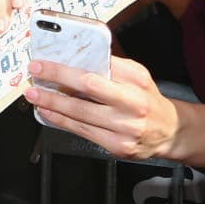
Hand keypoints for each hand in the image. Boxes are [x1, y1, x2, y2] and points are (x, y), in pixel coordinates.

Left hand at [25, 56, 177, 160]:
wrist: (170, 131)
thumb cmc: (148, 99)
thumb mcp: (137, 75)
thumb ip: (112, 66)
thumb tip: (80, 56)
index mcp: (135, 82)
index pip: (96, 70)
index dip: (67, 68)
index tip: (46, 62)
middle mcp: (131, 105)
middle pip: (86, 91)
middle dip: (55, 82)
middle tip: (34, 75)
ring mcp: (124, 129)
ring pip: (80, 115)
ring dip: (53, 104)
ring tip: (35, 96)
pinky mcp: (117, 147)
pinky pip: (83, 132)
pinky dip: (62, 121)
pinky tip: (49, 113)